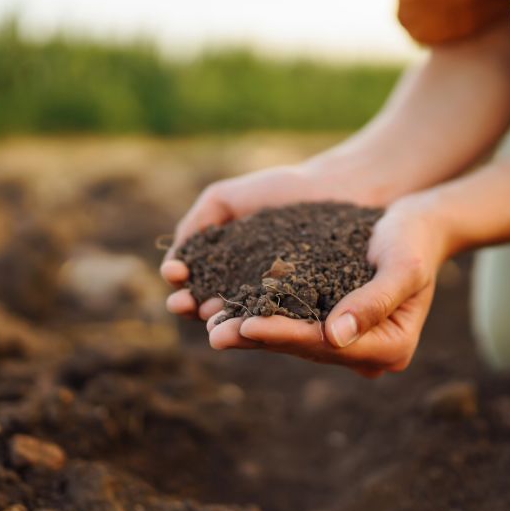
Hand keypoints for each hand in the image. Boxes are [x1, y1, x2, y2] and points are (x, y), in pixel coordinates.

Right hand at [161, 163, 365, 318]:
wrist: (336, 188)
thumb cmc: (281, 190)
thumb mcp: (225, 199)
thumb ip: (197, 223)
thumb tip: (174, 262)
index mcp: (226, 267)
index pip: (194, 282)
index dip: (181, 283)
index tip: (175, 275)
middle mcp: (247, 289)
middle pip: (211, 305)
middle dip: (193, 306)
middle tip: (183, 304)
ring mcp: (276, 302)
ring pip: (242, 317)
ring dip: (221, 320)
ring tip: (209, 317)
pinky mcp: (305, 308)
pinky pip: (280, 318)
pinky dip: (262, 322)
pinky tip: (248, 319)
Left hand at [205, 193, 449, 377]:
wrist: (417, 226)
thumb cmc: (414, 240)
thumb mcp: (402, 265)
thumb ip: (374, 300)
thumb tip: (335, 336)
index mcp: (391, 348)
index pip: (327, 345)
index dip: (285, 335)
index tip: (247, 325)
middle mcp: (368, 353)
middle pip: (305, 348)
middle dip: (258, 338)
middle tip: (214, 333)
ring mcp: (349, 342)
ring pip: (293, 340)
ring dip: (251, 332)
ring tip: (211, 324)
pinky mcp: (331, 324)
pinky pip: (292, 324)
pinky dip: (261, 316)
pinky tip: (227, 310)